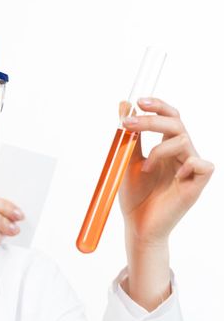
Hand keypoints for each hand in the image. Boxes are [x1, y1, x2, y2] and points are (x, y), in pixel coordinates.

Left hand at [119, 97, 213, 243]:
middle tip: (128, 123)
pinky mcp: (196, 185)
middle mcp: (181, 154)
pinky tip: (172, 176)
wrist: (137, 225)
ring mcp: (190, 169)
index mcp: (166, 146)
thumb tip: (123, 104)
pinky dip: (187, 165)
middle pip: (176, 123)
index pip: (169, 117)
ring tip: (144, 168)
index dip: (158, 105)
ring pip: (183, 140)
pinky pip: (202, 165)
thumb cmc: (134, 194)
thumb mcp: (127, 159)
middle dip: (151, 119)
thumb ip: (129, 134)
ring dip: (159, 149)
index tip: (139, 101)